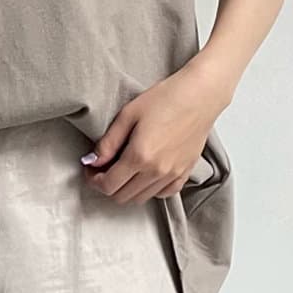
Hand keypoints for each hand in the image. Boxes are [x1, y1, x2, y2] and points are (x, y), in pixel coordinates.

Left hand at [80, 63, 229, 204]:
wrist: (200, 94)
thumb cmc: (167, 98)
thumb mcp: (128, 115)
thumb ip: (108, 143)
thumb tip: (93, 161)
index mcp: (139, 156)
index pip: (108, 185)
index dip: (94, 180)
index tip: (91, 170)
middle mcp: (156, 171)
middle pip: (123, 196)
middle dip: (108, 186)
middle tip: (103, 170)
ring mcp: (172, 174)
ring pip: (141, 198)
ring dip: (127, 189)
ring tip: (123, 171)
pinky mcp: (185, 172)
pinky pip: (164, 194)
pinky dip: (150, 190)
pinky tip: (146, 176)